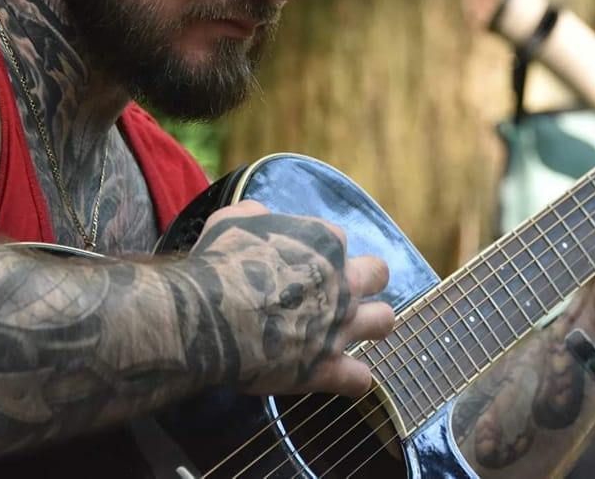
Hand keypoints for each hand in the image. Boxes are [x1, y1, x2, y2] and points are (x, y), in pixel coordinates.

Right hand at [190, 200, 393, 396]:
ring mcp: (339, 325)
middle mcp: (341, 282)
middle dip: (365, 280)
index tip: (299, 261)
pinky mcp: (327, 368)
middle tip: (339, 291)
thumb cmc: (219, 263)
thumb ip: (255, 215)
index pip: (338, 239)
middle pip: (378, 274)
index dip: (319, 249)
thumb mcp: (231, 221)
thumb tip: (261, 215)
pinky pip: (360, 379)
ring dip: (370, 324)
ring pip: (384, 321)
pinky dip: (351, 378)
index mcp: (324, 242)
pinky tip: (336, 374)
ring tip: (348, 330)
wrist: (210, 317)